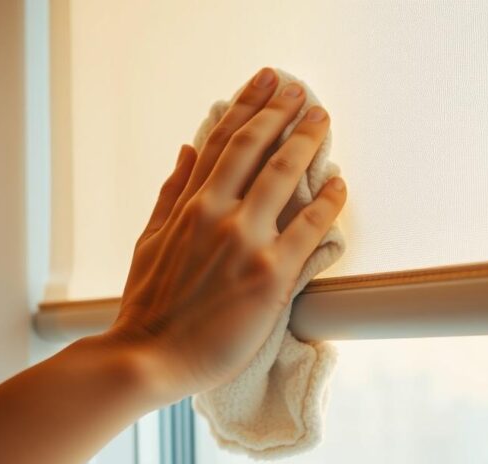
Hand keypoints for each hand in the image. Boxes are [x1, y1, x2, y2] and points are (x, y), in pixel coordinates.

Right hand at [102, 67, 346, 405]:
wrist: (147, 358)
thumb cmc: (147, 307)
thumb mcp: (147, 239)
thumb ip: (171, 192)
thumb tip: (186, 148)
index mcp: (187, 205)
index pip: (221, 141)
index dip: (246, 105)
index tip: (265, 81)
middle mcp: (215, 214)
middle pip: (255, 147)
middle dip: (281, 111)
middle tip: (301, 90)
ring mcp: (244, 241)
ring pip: (283, 176)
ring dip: (307, 142)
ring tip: (323, 119)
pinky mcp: (271, 274)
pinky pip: (309, 228)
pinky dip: (328, 201)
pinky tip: (340, 183)